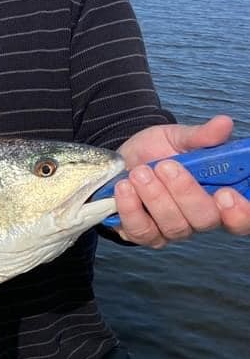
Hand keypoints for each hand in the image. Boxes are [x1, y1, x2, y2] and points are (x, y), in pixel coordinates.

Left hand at [114, 115, 249, 246]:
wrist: (120, 161)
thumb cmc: (156, 152)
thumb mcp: (178, 138)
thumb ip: (201, 136)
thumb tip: (224, 124)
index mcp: (217, 197)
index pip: (240, 218)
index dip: (240, 213)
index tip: (225, 193)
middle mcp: (197, 219)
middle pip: (205, 220)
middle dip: (186, 192)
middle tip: (166, 166)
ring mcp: (170, 230)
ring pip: (173, 225)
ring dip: (155, 195)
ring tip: (140, 171)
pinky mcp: (142, 234)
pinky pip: (141, 230)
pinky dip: (131, 207)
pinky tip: (124, 187)